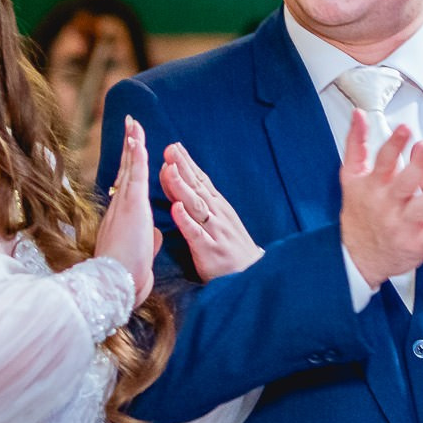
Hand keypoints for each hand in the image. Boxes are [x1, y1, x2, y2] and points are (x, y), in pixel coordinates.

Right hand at [94, 115, 159, 309]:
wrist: (117, 283)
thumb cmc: (128, 274)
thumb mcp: (143, 253)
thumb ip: (148, 240)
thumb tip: (154, 236)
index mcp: (123, 218)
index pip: (129, 185)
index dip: (131, 165)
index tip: (133, 148)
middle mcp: (120, 207)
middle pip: (126, 170)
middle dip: (129, 147)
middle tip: (131, 125)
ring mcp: (125, 205)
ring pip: (130, 168)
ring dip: (132, 144)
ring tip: (134, 124)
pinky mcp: (132, 206)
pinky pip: (135, 176)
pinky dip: (137, 157)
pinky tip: (137, 140)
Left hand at [161, 143, 260, 280]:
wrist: (253, 276)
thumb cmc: (231, 248)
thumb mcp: (220, 222)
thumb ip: (203, 204)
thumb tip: (186, 185)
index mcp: (218, 207)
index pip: (201, 181)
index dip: (188, 164)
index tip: (174, 147)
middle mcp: (217, 215)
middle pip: (198, 187)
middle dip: (183, 168)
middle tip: (170, 150)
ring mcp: (214, 232)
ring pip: (196, 206)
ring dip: (182, 187)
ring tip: (169, 170)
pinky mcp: (210, 250)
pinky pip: (195, 234)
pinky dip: (186, 220)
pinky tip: (176, 208)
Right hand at [338, 111, 422, 287]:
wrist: (358, 256)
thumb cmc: (360, 212)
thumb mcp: (350, 178)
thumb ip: (356, 144)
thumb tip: (359, 114)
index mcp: (374, 184)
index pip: (383, 161)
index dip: (394, 145)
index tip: (406, 128)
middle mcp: (388, 203)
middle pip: (404, 182)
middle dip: (419, 165)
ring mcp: (402, 224)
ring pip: (421, 208)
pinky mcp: (417, 243)